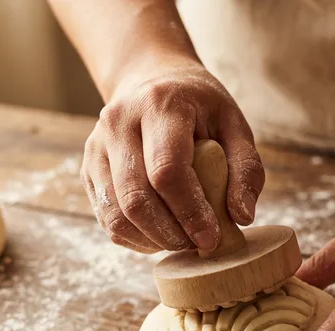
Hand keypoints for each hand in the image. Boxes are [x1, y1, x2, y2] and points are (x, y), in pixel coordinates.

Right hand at [81, 58, 263, 252]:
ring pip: (116, 215)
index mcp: (159, 107)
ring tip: (181, 241)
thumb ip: (246, 169)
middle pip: (136, 199)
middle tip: (198, 245)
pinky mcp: (89, 169)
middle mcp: (119, 124)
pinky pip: (107, 218)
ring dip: (152, 240)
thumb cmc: (199, 108)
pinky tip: (160, 236)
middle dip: (171, 234)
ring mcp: (97, 147)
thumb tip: (242, 217)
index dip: (189, 212)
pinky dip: (135, 239)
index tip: (211, 238)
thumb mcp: (234, 124)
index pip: (166, 171)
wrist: (151, 81)